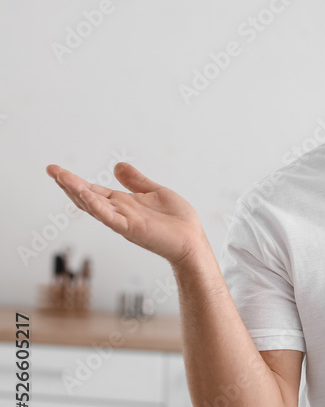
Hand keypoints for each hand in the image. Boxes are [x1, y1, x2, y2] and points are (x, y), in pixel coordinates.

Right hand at [46, 162, 208, 265]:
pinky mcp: (132, 229)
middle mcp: (118, 213)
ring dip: (77, 192)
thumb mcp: (155, 192)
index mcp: (123, 203)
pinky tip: (85, 194)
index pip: (93, 191)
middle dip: (68, 184)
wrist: (193, 240)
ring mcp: (123, 221)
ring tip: (61, 177)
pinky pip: (110, 217)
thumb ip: (136, 181)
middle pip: (87, 197)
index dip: (75, 181)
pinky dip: (97, 206)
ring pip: (94, 206)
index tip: (56, 170)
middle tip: (51, 170)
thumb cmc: (177, 220)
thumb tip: (117, 166)